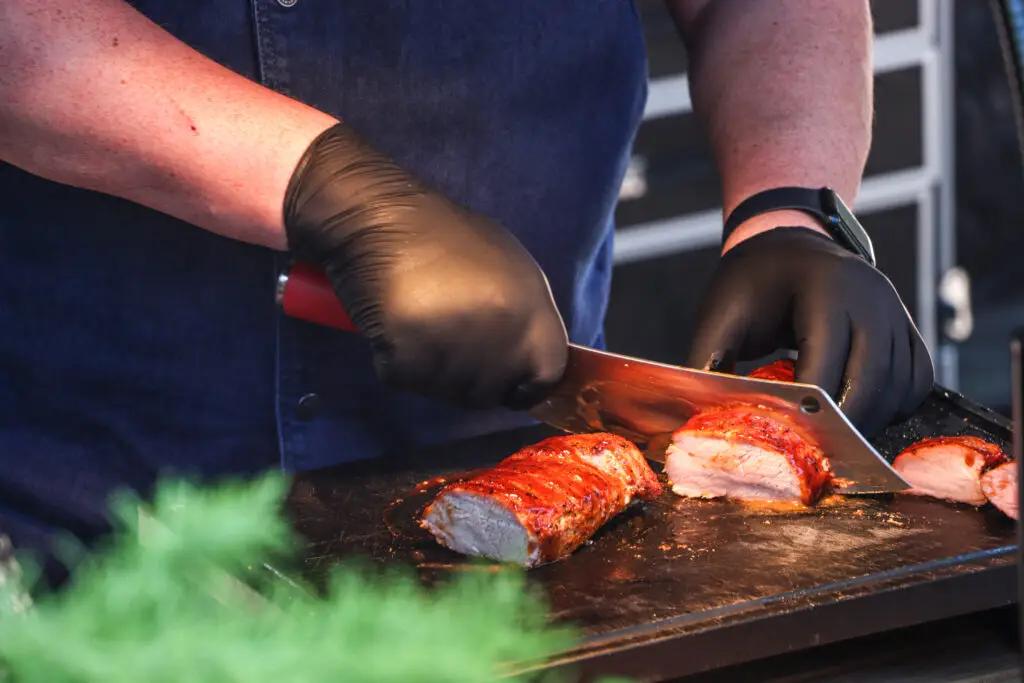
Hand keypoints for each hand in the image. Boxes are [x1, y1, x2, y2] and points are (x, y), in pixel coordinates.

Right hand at [283, 124, 567, 408]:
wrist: (382, 216)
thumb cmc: (447, 237)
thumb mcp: (511, 267)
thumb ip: (526, 317)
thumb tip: (528, 361)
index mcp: (530, 311)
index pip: (545, 378)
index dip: (524, 383)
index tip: (506, 381)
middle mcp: (499, 335)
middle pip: (491, 393)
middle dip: (471, 380)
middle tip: (447, 343)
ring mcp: (454, 350)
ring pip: (447, 392)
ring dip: (432, 371)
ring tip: (421, 327)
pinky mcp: (407, 359)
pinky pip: (408, 380)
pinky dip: (397, 362)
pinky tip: (396, 327)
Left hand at [687, 227, 933, 434]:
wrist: (787, 243)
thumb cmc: (751, 281)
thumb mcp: (721, 314)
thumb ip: (708, 361)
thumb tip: (695, 417)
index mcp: (825, 287)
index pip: (826, 361)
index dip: (810, 406)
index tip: (790, 438)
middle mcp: (871, 296)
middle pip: (872, 379)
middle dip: (844, 424)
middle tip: (816, 454)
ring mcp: (896, 310)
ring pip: (901, 386)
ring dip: (870, 420)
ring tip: (833, 436)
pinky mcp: (907, 326)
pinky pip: (917, 379)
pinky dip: (894, 406)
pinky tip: (860, 413)